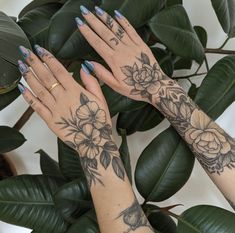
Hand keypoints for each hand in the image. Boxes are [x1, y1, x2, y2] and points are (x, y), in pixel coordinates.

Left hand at [17, 45, 113, 162]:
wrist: (94, 142)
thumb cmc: (99, 121)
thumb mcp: (101, 99)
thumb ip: (92, 82)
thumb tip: (84, 67)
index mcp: (76, 92)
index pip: (59, 71)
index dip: (49, 58)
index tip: (40, 49)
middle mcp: (63, 99)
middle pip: (46, 78)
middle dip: (35, 63)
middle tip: (24, 51)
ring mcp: (55, 110)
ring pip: (39, 90)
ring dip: (29, 77)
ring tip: (21, 65)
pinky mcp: (50, 121)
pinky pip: (37, 107)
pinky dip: (28, 98)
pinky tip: (22, 88)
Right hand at [76, 6, 167, 103]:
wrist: (154, 86)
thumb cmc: (135, 88)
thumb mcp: (115, 86)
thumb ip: (102, 73)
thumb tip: (87, 64)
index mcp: (114, 60)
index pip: (97, 43)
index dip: (87, 32)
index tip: (79, 23)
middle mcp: (122, 50)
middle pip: (105, 33)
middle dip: (93, 21)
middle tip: (84, 11)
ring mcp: (132, 46)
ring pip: (117, 29)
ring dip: (106, 18)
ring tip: (97, 9)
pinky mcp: (141, 44)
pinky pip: (131, 30)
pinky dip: (124, 21)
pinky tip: (117, 14)